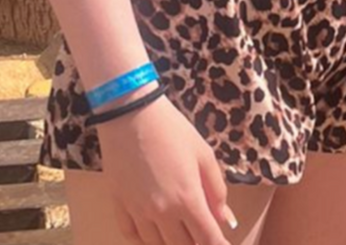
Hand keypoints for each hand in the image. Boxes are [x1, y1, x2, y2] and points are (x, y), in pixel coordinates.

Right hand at [98, 93, 238, 244]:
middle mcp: (162, 212)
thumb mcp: (203, 155)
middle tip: (202, 233)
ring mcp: (137, 211)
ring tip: (181, 232)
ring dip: (172, 242)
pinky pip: (131, 236)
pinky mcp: (119, 205)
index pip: (207, 238)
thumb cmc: (172, 129)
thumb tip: (226, 220)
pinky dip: (145, 240)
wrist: (131, 113)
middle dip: (196, 243)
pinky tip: (154, 233)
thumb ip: (217, 190)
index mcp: (187, 199)